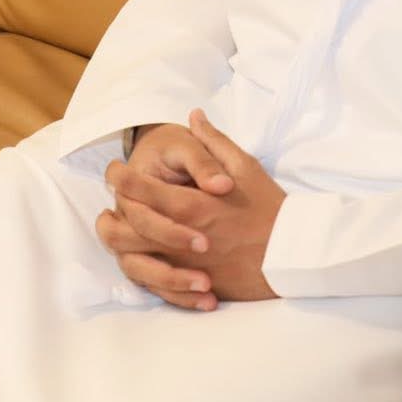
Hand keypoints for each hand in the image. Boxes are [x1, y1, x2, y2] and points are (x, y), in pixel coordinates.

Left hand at [98, 110, 284, 307]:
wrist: (293, 256)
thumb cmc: (270, 209)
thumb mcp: (246, 167)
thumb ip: (215, 142)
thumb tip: (194, 115)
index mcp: (194, 206)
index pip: (142, 192)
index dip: (121, 178)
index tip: (115, 169)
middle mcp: (182, 239)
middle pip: (125, 233)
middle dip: (108, 217)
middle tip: (110, 202)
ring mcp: (186, 267)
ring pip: (133, 262)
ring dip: (118, 245)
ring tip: (116, 228)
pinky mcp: (194, 287)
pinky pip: (155, 286)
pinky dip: (141, 272)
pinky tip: (138, 257)